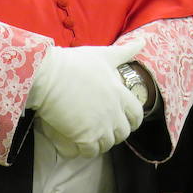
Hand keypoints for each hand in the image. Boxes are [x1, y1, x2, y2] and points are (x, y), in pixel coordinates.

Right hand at [27, 38, 145, 157]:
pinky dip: (86, 150)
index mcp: (119, 92)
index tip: (125, 121)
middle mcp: (114, 110)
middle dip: (116, 132)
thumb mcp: (103, 55)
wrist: (48, 76)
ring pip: (108, 143)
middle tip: (103, 128)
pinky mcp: (85, 136)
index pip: (136, 114)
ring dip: (100, 142)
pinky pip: (91, 152)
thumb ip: (124, 52)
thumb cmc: (74, 63)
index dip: (132, 120)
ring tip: (90, 135)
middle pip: (124, 132)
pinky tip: (78, 141)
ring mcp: (100, 125)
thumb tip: (143, 41)